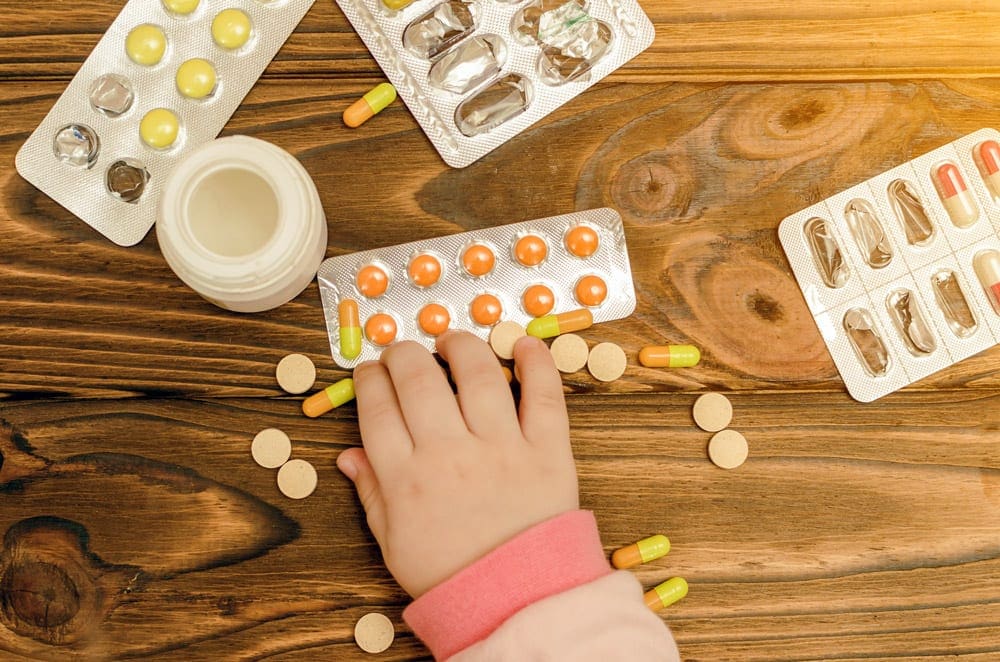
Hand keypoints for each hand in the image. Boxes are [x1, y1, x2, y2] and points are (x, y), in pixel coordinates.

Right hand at [336, 331, 578, 597]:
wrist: (514, 601)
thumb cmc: (450, 574)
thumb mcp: (394, 543)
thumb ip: (371, 493)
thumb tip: (347, 454)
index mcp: (406, 478)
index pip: (377, 408)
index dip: (369, 380)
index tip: (369, 370)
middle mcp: (449, 453)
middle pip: (418, 380)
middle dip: (403, 354)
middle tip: (403, 351)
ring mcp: (500, 448)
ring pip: (476, 375)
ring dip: (460, 346)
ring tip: (452, 342)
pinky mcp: (547, 450)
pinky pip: (544, 396)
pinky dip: (536, 363)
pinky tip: (524, 344)